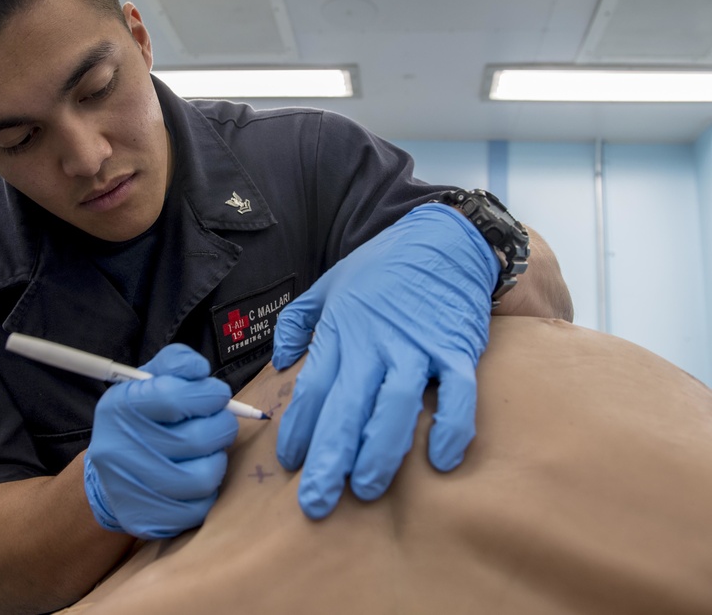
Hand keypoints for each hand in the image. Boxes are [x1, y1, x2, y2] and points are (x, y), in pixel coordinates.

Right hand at [83, 344, 238, 537]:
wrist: (108, 477)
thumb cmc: (139, 420)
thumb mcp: (148, 382)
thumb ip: (176, 364)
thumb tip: (200, 370)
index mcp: (119, 408)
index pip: (174, 397)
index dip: (208, 393)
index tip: (217, 394)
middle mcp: (119, 450)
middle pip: (197, 439)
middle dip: (222, 425)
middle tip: (220, 421)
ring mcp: (131, 490)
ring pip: (204, 476)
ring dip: (217, 459)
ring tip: (209, 449)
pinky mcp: (147, 521)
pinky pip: (200, 506)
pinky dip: (208, 490)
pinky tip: (196, 473)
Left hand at [272, 203, 498, 518]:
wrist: (440, 239)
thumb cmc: (379, 268)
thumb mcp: (327, 285)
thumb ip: (298, 323)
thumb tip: (280, 362)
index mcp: (341, 332)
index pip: (313, 388)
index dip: (299, 428)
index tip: (289, 463)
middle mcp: (375, 344)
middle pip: (347, 407)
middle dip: (329, 457)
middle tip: (317, 501)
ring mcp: (417, 348)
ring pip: (394, 406)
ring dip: (379, 451)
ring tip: (366, 488)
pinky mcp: (456, 350)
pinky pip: (457, 393)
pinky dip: (452, 426)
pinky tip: (441, 460)